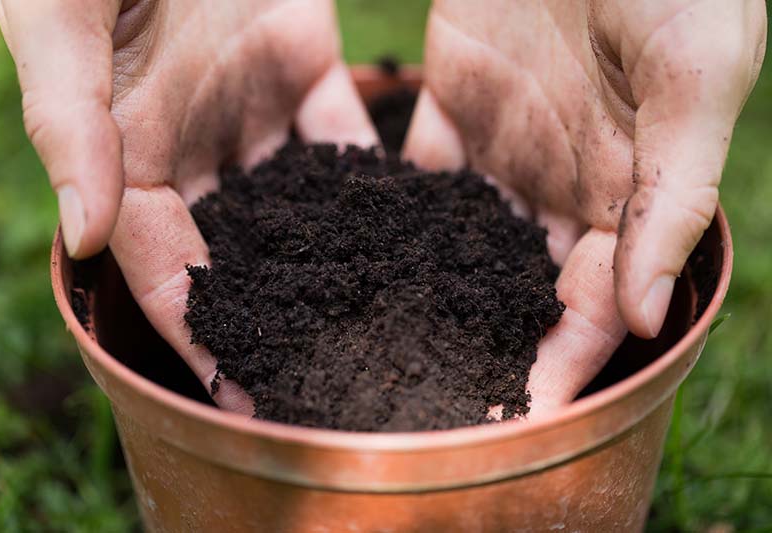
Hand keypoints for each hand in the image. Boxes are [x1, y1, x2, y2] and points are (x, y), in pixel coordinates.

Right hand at [0, 0, 377, 409]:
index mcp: (129, 148)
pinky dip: (373, 178)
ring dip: (337, 260)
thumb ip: (72, 125)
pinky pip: (343, 133)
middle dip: (281, 317)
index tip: (244, 395)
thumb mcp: (60, 16)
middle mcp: (193, 142)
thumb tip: (86, 239)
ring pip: (300, 203)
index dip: (200, 332)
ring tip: (386, 323)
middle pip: (242, 251)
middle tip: (332, 380)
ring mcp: (249, 106)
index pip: (166, 264)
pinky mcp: (302, 62)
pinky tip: (413, 227)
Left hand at [404, 0, 765, 415]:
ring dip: (420, 292)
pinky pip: (413, 176)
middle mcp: (560, 183)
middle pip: (515, 287)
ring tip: (371, 346)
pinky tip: (345, 256)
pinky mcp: (453, 106)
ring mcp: (503, 147)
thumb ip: (670, 197)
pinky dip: (383, 214)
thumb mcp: (693, 74)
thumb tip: (644, 320)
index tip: (516, 415)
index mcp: (624, 188)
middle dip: (480, 342)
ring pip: (457, 242)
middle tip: (426, 398)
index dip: (561, 359)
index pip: (594, 300)